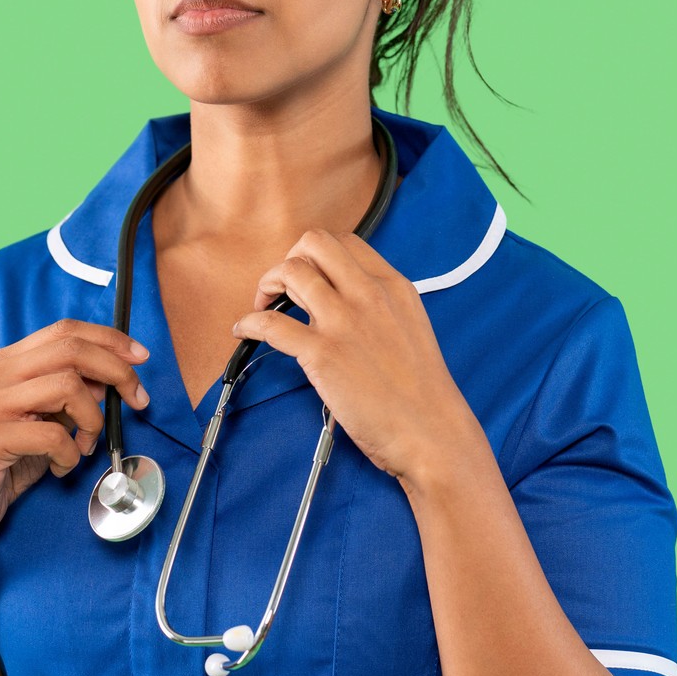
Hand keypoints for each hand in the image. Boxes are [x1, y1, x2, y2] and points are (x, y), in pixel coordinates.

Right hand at [0, 319, 151, 554]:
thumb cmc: (3, 463)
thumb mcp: (41, 421)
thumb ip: (69, 397)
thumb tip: (111, 381)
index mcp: (8, 363)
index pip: (65, 331)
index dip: (109, 339)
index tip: (140, 357)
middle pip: (71, 349)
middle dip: (117, 371)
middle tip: (137, 400)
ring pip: (67, 387)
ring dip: (92, 421)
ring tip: (84, 446)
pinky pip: (53, 435)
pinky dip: (70, 455)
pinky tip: (60, 467)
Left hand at [230, 229, 481, 486]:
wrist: (431, 433)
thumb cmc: (421, 392)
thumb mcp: (409, 326)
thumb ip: (378, 306)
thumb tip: (338, 300)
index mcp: (393, 286)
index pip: (344, 242)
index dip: (315, 255)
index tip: (307, 279)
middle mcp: (369, 294)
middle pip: (313, 243)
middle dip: (288, 259)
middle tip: (281, 290)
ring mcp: (345, 321)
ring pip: (291, 271)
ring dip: (267, 285)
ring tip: (263, 308)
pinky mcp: (323, 353)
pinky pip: (271, 324)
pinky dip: (249, 323)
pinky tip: (245, 332)